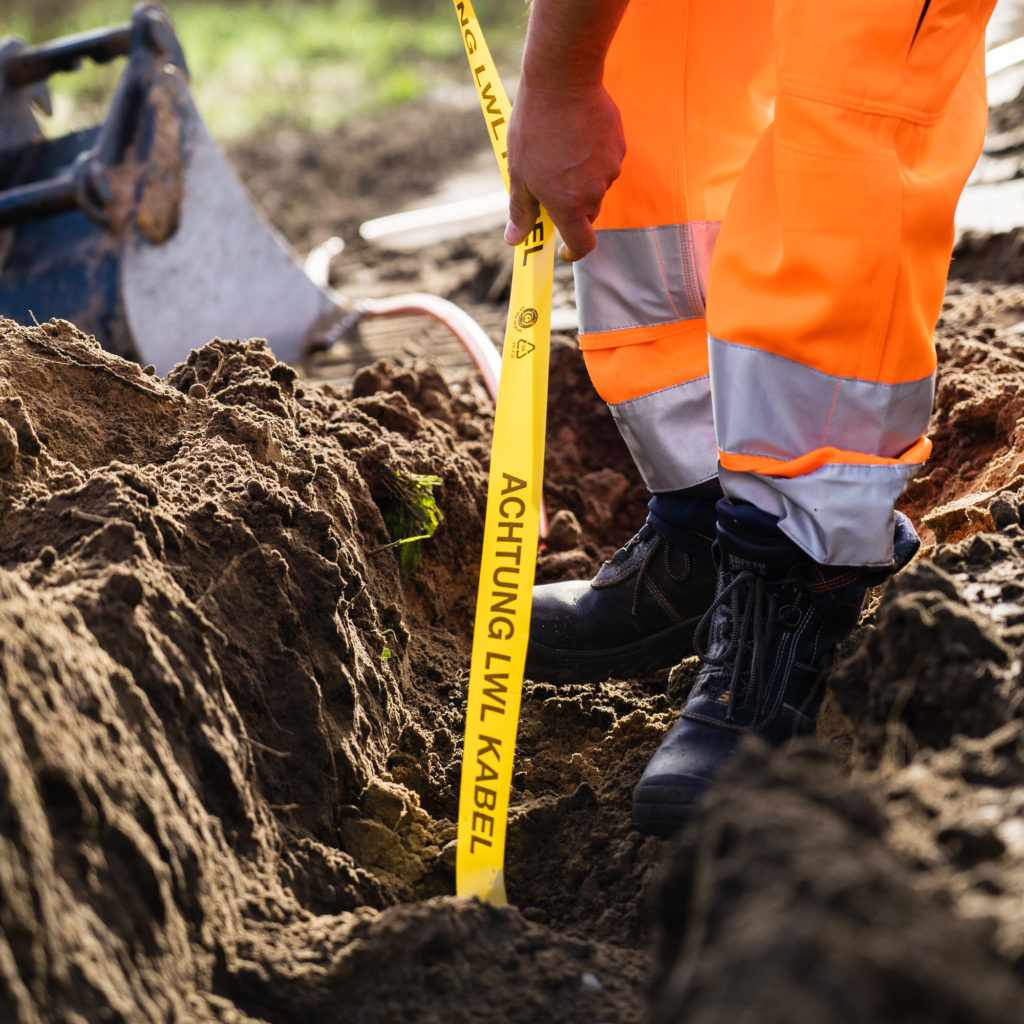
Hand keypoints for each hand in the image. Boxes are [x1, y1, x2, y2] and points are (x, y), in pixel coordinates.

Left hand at [504, 81, 624, 261]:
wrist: (562, 80)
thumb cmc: (535, 128)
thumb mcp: (519, 173)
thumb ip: (521, 211)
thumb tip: (515, 240)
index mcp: (569, 205)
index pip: (582, 245)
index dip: (573, 252)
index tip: (564, 250)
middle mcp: (595, 192)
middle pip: (587, 214)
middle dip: (570, 207)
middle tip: (549, 183)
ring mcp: (610, 168)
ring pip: (596, 186)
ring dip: (581, 179)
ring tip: (561, 150)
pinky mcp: (619, 146)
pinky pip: (606, 162)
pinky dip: (592, 157)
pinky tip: (576, 135)